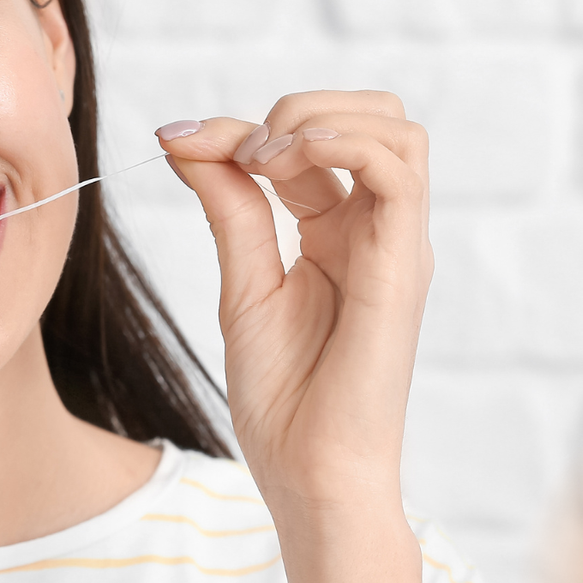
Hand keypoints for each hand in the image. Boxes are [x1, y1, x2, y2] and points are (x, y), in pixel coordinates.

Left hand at [159, 92, 431, 512]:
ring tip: (265, 158)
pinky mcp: (402, 267)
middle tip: (242, 151)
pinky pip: (399, 172)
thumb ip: (228, 205)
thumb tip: (186, 136)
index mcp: (338, 233)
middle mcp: (376, 231)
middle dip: (300, 107)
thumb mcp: (241, 281)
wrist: (308, 475)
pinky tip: (288, 162)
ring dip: (320, 119)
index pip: (310, 141)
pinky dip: (344, 144)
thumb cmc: (284, 399)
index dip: (242, 127)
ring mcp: (396, 246)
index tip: (180, 141)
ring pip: (396, 130)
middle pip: (372, 118)